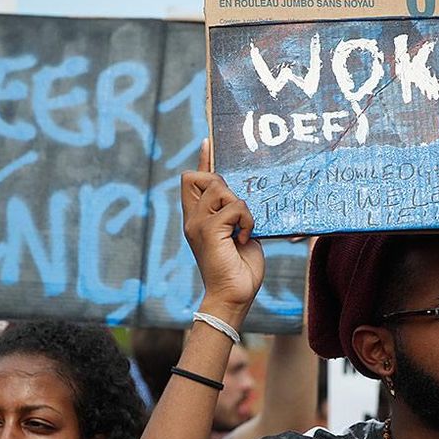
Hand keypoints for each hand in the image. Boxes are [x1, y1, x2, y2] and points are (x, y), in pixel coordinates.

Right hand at [181, 140, 263, 323]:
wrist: (234, 297)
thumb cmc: (240, 270)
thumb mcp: (239, 235)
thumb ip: (236, 216)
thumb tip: (246, 200)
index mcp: (198, 219)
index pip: (193, 182)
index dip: (202, 160)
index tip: (209, 141)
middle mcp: (193, 219)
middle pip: (198, 176)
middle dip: (222, 183)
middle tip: (237, 211)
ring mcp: (198, 224)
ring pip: (219, 187)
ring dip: (240, 205)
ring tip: (244, 229)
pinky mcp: (209, 230)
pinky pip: (233, 206)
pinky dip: (246, 219)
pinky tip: (244, 237)